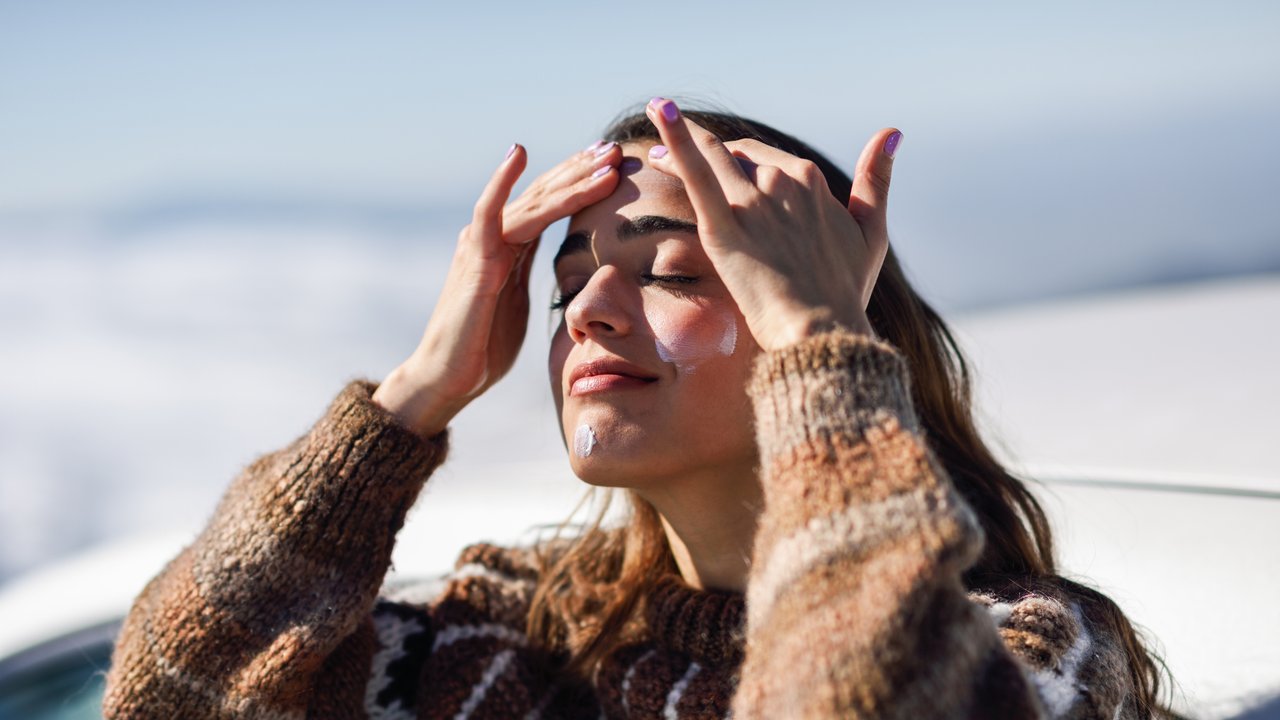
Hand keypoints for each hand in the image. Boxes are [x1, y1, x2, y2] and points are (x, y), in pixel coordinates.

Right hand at [374, 141, 622, 435]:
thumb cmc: (483, 347)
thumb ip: (531, 276)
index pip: (550, 204)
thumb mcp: (518, 303)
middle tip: (616, 148)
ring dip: (570, 179)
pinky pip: (489, 214)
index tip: (614, 165)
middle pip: (544, 193)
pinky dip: (502, 182)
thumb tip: (561, 272)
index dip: (581, 182)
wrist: (447, 378)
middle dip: (581, 170)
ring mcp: (482, 245)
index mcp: (509, 246)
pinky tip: (518, 153)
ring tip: (602, 159)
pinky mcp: (474, 261)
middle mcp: (494, 236)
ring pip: (532, 201)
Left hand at [643, 98, 898, 350]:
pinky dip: (676, 139)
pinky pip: (696, 173)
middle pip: (734, 156)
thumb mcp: (871, 231)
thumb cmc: (846, 291)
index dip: (739, 157)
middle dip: (705, 149)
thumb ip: (877, 180)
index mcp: (811, 181)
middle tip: (668, 150)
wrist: (822, 331)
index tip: (719, 160)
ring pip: (710, 157)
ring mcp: (751, 202)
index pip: (765, 158)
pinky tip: (659, 111)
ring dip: (679, 139)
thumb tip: (892, 132)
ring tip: (654, 130)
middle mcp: (781, 182)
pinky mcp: (723, 227)